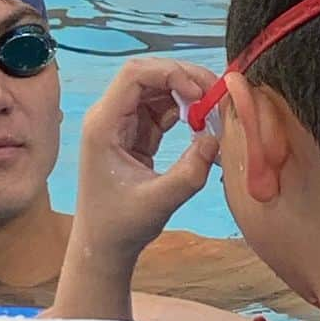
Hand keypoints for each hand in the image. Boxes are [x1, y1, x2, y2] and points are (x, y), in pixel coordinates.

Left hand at [73, 58, 218, 262]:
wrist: (103, 246)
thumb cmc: (121, 226)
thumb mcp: (159, 202)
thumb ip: (189, 172)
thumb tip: (216, 139)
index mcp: (104, 125)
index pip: (134, 76)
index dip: (170, 74)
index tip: (199, 94)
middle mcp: (109, 117)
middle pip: (147, 75)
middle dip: (183, 78)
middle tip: (216, 95)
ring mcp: (122, 124)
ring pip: (156, 89)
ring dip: (186, 94)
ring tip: (213, 110)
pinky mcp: (135, 134)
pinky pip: (161, 109)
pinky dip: (184, 111)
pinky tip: (202, 125)